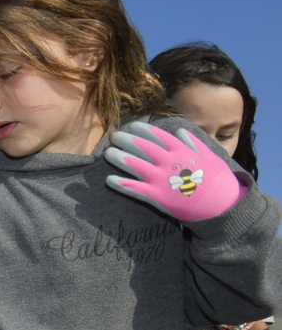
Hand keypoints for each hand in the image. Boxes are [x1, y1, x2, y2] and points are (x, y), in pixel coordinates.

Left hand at [105, 122, 243, 222]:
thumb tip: (180, 131)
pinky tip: (109, 180)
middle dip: (127, 140)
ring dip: (119, 158)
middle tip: (114, 136)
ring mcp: (162, 179)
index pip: (159, 135)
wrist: (222, 204)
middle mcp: (169, 162)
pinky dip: (121, 184)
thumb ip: (193, 143)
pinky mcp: (157, 196)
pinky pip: (135, 189)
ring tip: (107, 153)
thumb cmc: (218, 179)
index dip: (144, 130)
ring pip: (135, 165)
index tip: (133, 125)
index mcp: (182, 150)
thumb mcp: (210, 155)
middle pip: (143, 147)